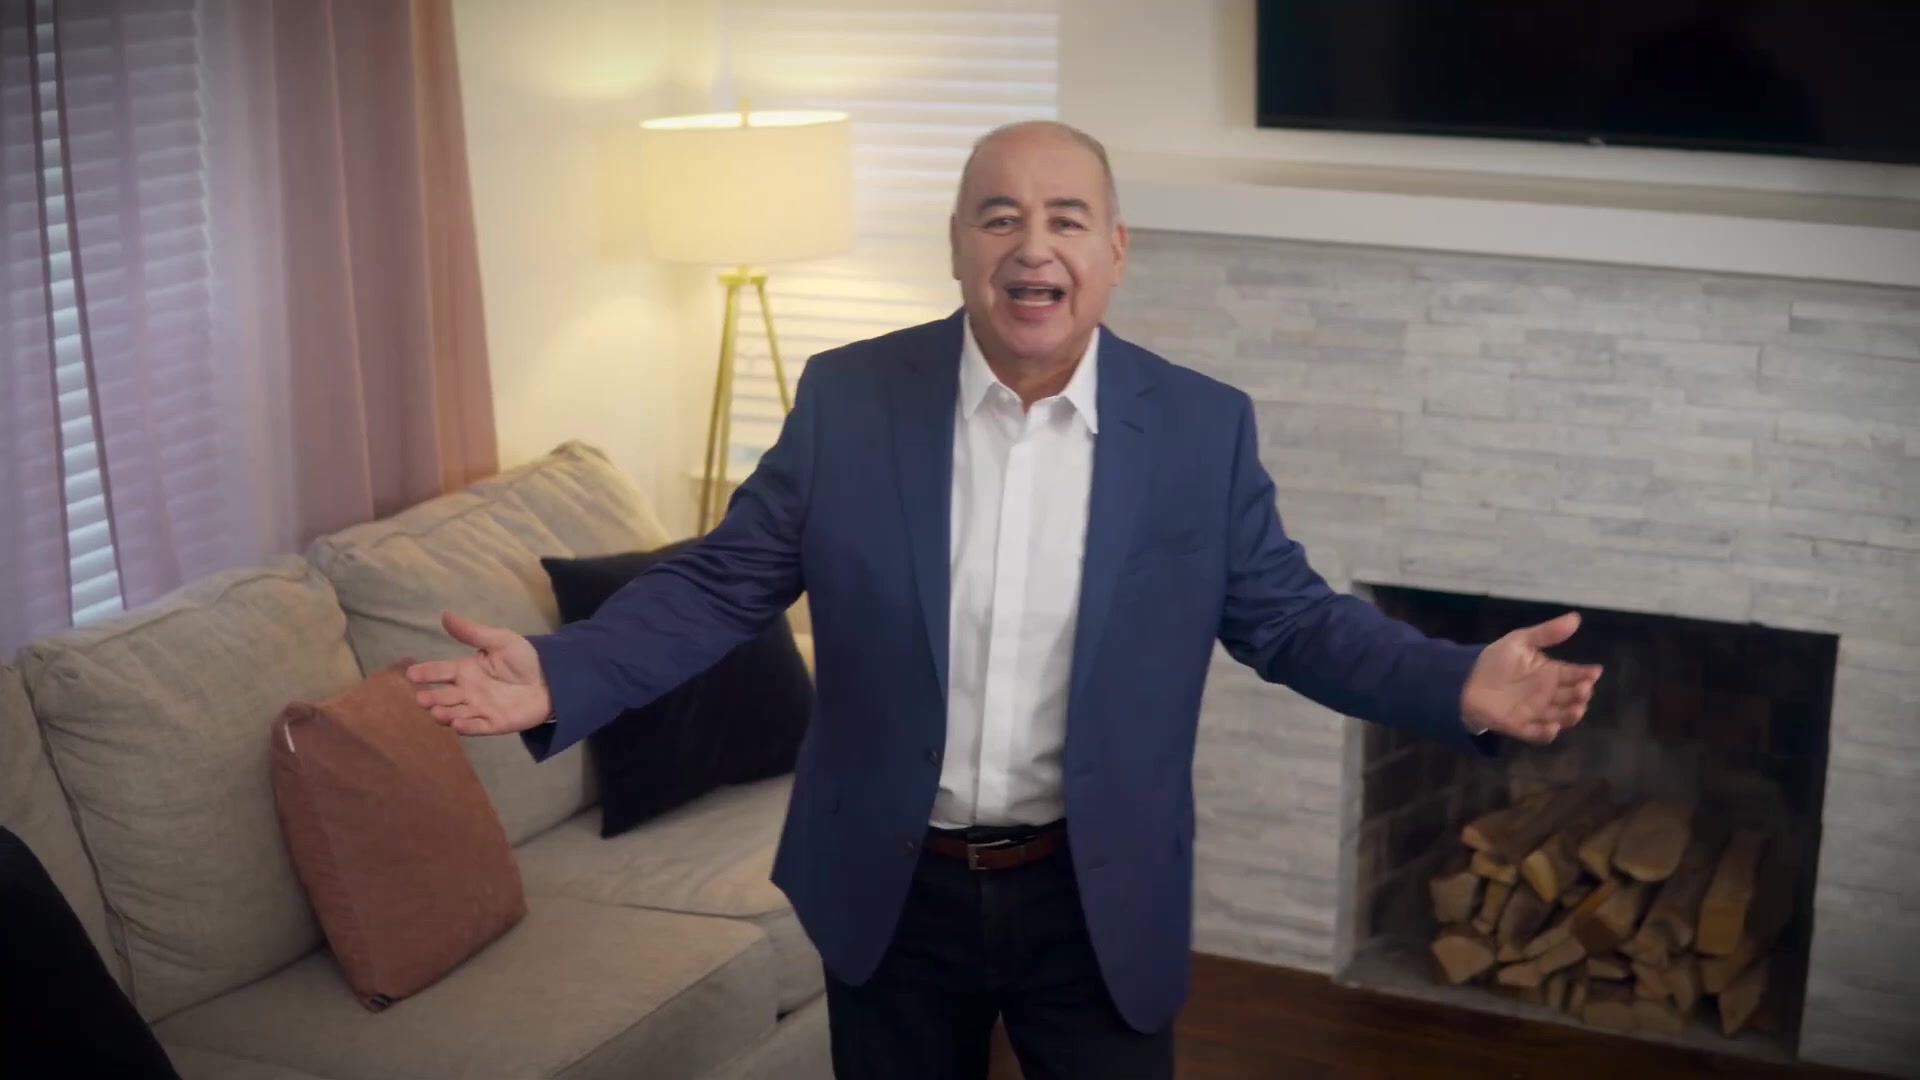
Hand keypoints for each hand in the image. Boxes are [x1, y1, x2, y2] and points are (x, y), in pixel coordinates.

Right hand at [405, 612, 552, 735]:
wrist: (553, 679)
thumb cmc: (524, 659)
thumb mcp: (500, 640)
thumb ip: (473, 633)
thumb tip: (445, 615)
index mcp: (467, 670)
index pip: (441, 671)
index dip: (426, 673)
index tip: (411, 674)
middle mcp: (468, 691)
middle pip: (445, 696)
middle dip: (432, 698)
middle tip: (421, 699)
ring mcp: (480, 709)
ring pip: (457, 713)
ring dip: (446, 714)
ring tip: (437, 712)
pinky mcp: (495, 723)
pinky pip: (478, 727)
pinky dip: (467, 727)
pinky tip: (457, 725)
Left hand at [1460, 612, 1601, 744]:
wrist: (1466, 679)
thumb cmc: (1496, 660)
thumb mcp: (1520, 641)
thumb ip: (1546, 633)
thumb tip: (1576, 618)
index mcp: (1552, 673)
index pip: (1575, 674)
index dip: (1586, 674)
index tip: (1594, 672)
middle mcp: (1549, 694)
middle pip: (1572, 697)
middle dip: (1581, 695)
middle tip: (1584, 689)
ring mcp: (1536, 712)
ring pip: (1561, 717)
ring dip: (1570, 715)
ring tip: (1575, 709)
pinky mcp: (1521, 726)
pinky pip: (1537, 733)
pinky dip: (1546, 733)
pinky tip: (1552, 726)